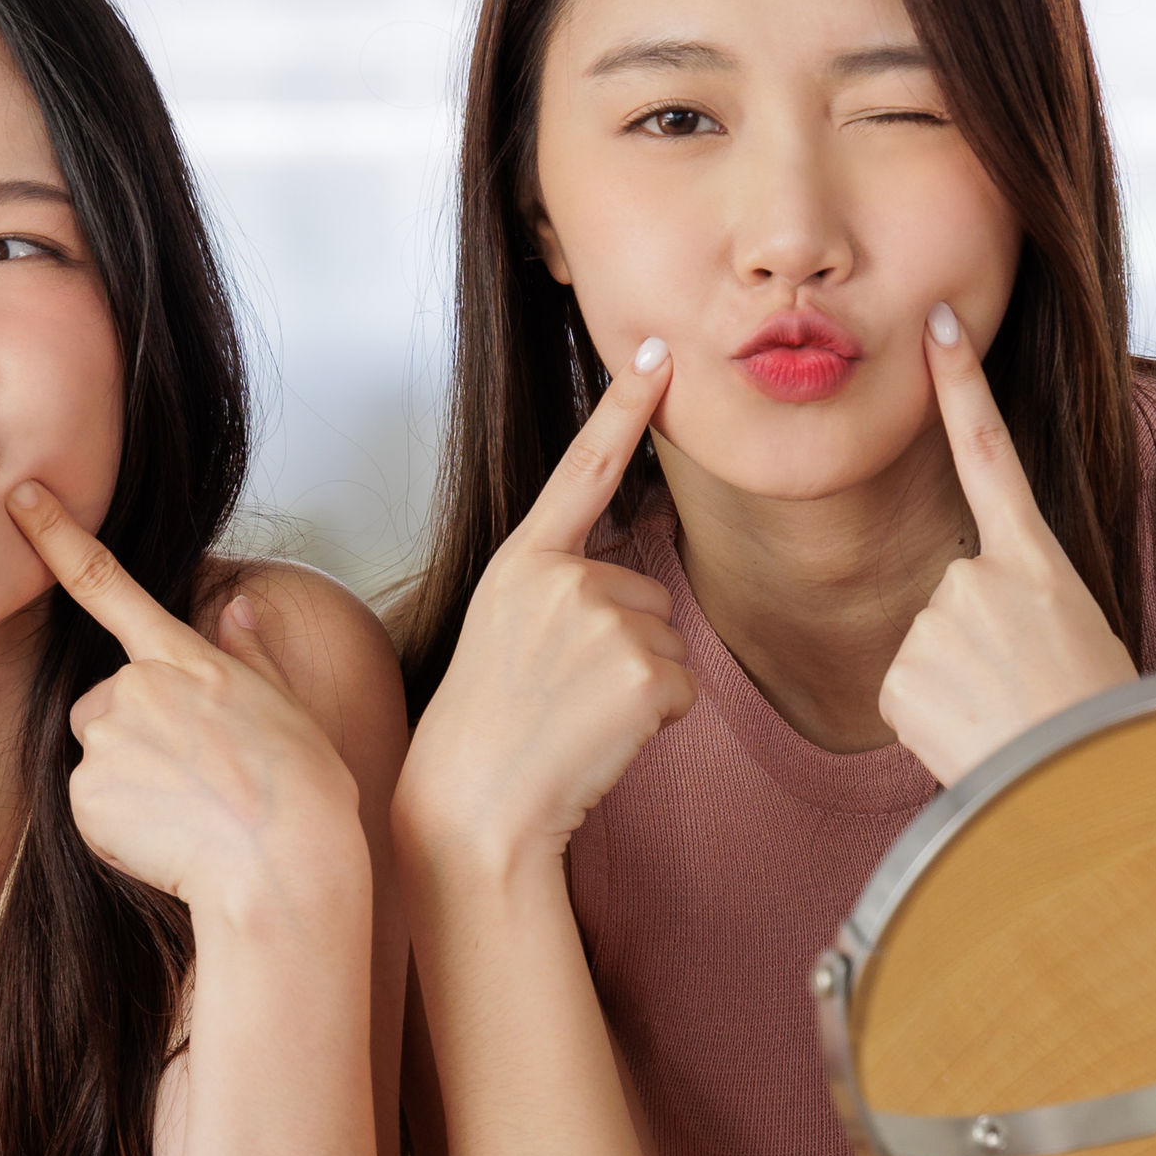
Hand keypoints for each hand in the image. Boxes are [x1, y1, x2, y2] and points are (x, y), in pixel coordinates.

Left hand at [6, 482, 361, 922]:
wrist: (282, 873)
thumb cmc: (303, 795)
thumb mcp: (290, 710)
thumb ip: (251, 657)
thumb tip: (237, 610)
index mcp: (185, 658)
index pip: (108, 582)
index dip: (57, 536)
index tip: (22, 498)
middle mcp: (135, 687)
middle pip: (104, 700)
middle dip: (134, 732)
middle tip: (195, 778)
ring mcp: (105, 739)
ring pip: (99, 753)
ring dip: (129, 779)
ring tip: (189, 813)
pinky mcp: (85, 795)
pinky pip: (90, 805)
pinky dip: (118, 825)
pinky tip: (168, 840)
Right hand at [392, 336, 692, 889]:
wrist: (474, 802)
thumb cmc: (488, 725)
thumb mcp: (505, 628)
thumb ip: (559, 588)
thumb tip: (629, 590)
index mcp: (522, 560)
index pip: (582, 468)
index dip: (623, 408)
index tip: (656, 353)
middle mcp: (562, 578)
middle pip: (643, 590)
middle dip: (622, 642)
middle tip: (560, 692)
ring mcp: (604, 621)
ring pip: (666, 639)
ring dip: (638, 683)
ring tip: (575, 714)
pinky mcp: (645, 671)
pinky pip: (681, 684)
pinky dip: (655, 718)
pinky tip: (601, 734)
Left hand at [876, 303, 1140, 782]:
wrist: (1093, 792)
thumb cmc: (1101, 721)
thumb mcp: (1080, 635)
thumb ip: (1020, 601)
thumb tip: (969, 613)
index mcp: (1038, 561)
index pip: (992, 452)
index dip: (963, 385)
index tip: (939, 325)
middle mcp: (977, 579)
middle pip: (954, 593)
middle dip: (977, 642)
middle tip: (1024, 690)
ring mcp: (933, 623)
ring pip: (928, 645)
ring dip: (958, 683)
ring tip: (1006, 716)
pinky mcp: (899, 674)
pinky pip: (906, 690)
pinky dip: (933, 717)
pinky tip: (973, 737)